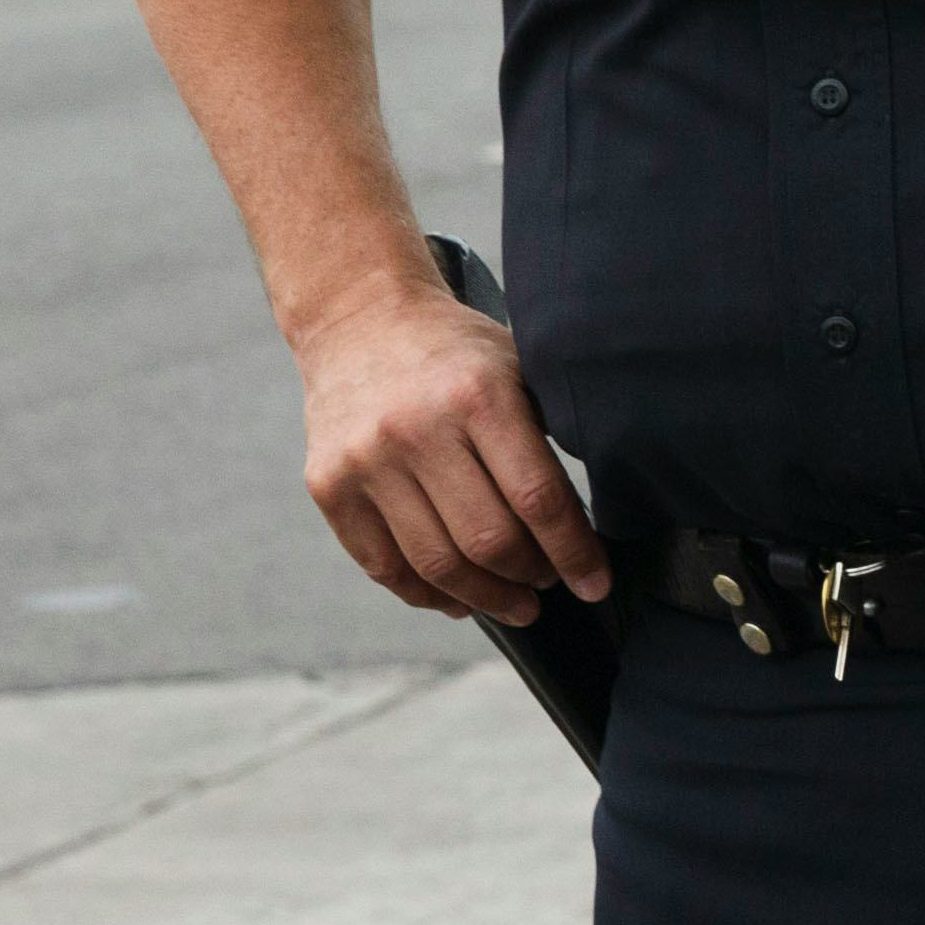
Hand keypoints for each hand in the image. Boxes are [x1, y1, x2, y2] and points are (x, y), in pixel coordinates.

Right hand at [288, 268, 606, 622]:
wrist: (360, 321)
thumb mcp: (518, 368)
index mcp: (478, 395)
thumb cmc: (458, 355)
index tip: (596, 585)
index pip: (538, 498)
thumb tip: (589, 524)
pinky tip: (460, 599)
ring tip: (517, 604)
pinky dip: (427, 595)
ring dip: (487, 598)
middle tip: (551, 584)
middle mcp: (416, 429)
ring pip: (436, 564)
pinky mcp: (328, 486)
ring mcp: (365, 461)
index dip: (574, 553)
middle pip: (488, 540)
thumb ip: (551, 435)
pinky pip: (383, 566)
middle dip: (532, 577)